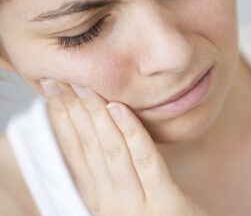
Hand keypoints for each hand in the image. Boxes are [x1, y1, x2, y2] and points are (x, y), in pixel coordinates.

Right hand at [39, 79, 208, 215]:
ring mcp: (135, 205)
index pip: (75, 153)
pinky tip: (119, 107)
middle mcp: (109, 203)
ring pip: (111, 151)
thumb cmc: (158, 213)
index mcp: (99, 198)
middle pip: (88, 148)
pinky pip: (144, 160)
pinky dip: (131, 131)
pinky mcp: (164, 204)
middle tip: (59, 79)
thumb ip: (112, 169)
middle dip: (72, 111)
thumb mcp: (128, 193)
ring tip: (85, 88)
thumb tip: (96, 132)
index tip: (53, 91)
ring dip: (96, 116)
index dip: (61, 120)